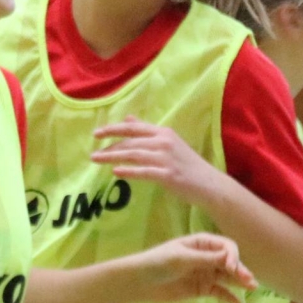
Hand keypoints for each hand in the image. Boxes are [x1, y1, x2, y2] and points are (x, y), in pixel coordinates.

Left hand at [92, 116, 215, 202]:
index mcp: (164, 132)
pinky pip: (144, 172)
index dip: (113, 129)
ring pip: (133, 155)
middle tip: (92, 154)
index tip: (96, 134)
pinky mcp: (168, 174)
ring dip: (112, 157)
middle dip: (109, 147)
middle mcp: (164, 142)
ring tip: (97, 161)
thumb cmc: (187, 164)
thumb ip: (148, 132)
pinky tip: (115, 172)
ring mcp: (166, 158)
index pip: (134, 128)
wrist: (209, 184)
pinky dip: (129, 171)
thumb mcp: (168, 142)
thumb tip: (128, 119)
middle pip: (131, 142)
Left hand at [137, 233, 257, 302]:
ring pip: (227, 277)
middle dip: (240, 269)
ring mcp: (206, 273)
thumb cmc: (158, 263)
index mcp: (202, 243)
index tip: (232, 267)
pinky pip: (219, 292)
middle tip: (249, 281)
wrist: (140, 282)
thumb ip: (206, 259)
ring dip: (240, 282)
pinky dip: (228, 296)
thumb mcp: (182, 259)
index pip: (226, 247)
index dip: (233, 256)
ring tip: (252, 288)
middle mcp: (207, 256)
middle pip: (230, 262)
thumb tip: (230, 256)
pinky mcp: (202, 288)